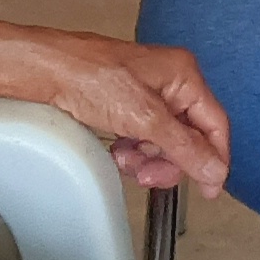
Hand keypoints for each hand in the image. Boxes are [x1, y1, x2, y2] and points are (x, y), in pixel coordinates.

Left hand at [34, 33, 233, 196]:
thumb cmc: (88, 75)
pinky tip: (117, 152)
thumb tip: (214, 169)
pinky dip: (132, 152)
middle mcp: (169, 83)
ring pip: (164, 143)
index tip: (209, 187)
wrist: (45, 72)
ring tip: (126, 160)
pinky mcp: (126, 107)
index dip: (214, 158)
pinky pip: (142, 140)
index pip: (214, 124)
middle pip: (188, 138)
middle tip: (149, 176)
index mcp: (183, 75)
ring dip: (146, 160)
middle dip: (168, 161)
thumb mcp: (143, 118)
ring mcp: (147, 95)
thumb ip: (184, 147)